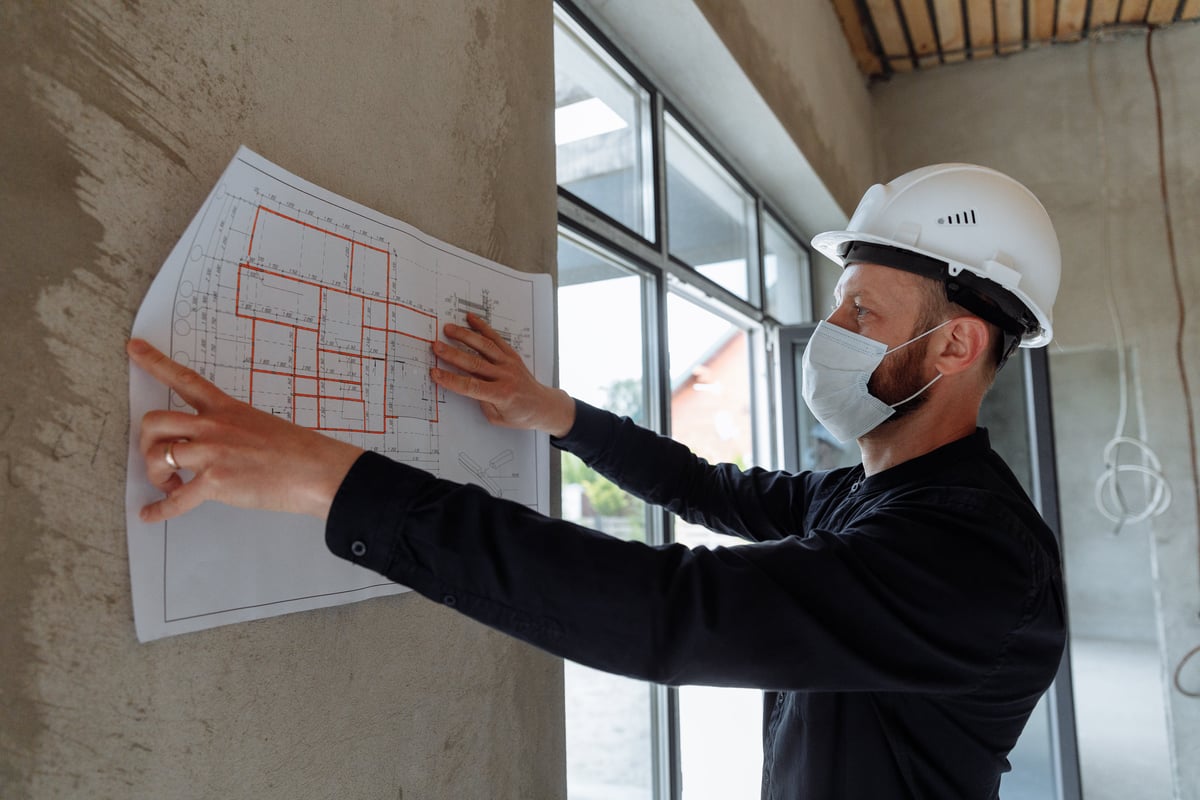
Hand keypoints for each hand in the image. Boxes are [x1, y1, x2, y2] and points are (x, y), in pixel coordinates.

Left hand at [128, 339, 363, 522]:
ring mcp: (212, 453)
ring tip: (171, 484)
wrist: (317, 470)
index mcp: (226, 409)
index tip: (134, 349)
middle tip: (158, 457)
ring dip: (156, 475)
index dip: (155, 362)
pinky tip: (152, 513)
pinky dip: (160, 509)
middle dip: (147, 442)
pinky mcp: (215, 482)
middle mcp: (213, 426)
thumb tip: (217, 449)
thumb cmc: (298, 451)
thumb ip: (233, 431)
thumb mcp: (262, 425)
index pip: (184, 379)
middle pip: (155, 421)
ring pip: (157, 456)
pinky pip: (175, 499)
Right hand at [430, 313, 574, 437]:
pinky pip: (496, 338)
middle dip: (453, 354)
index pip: (470, 386)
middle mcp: (505, 376)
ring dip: (465, 336)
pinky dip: (482, 327)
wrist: (543, 405)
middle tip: (436, 346)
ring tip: (448, 329)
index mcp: (501, 395)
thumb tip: (464, 382)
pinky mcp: (511, 354)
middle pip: (475, 363)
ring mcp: (509, 363)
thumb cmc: (519, 414)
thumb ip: (481, 401)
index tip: (435, 373)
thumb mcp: (497, 417)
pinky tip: (470, 319)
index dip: (451, 379)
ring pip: (484, 346)